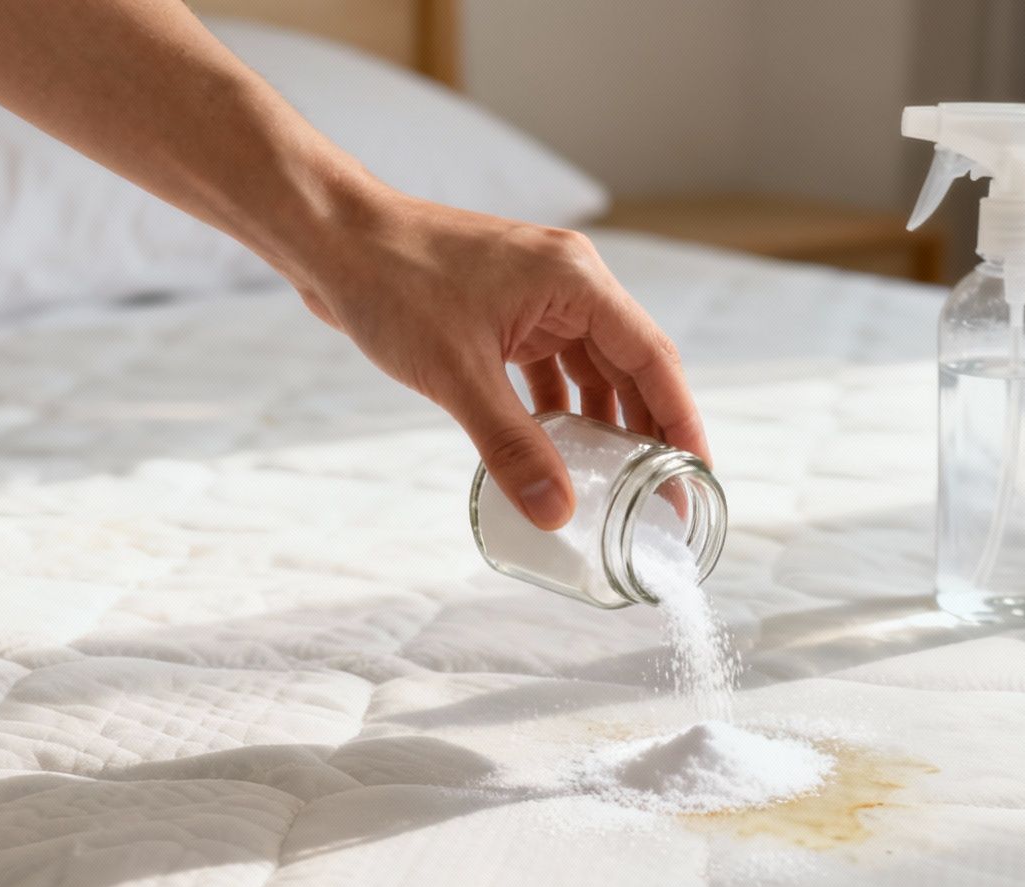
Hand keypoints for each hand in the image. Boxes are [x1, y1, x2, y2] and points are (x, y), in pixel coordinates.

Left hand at [291, 189, 708, 529]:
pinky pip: (551, 366)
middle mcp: (568, 283)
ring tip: (616, 483)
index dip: (681, 422)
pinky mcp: (505, 311)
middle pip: (629, 366)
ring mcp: (536, 296)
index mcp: (577, 281)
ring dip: (602, 422)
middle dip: (647, 431)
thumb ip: (511, 446)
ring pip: (590, 368)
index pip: (653, 359)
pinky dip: (558, 408)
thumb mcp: (458, 375)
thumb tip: (556, 512)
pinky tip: (558, 449)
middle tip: (659, 497)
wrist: (329, 238)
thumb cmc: (393, 282)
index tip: (695, 476)